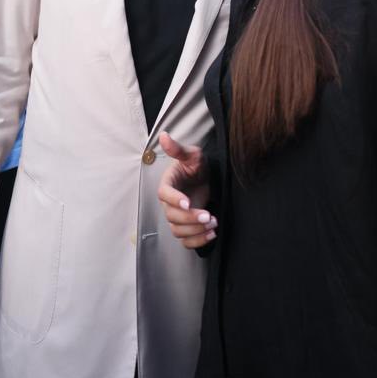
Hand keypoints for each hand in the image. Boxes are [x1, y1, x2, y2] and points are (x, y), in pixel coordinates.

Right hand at [157, 131, 215, 249]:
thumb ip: (178, 149)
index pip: (164, 195)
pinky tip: (211, 234)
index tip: (188, 202)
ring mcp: (177, 216)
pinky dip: (197, 241)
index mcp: (167, 184)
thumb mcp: (191, 154)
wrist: (205, 178)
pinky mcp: (186, 226)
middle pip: (172, 216)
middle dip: (190, 218)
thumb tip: (164, 136)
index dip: (174, 200)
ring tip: (213, 223)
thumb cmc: (196, 165)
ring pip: (178, 231)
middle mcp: (169, 203)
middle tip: (208, 216)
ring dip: (195, 231)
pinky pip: (186, 241)